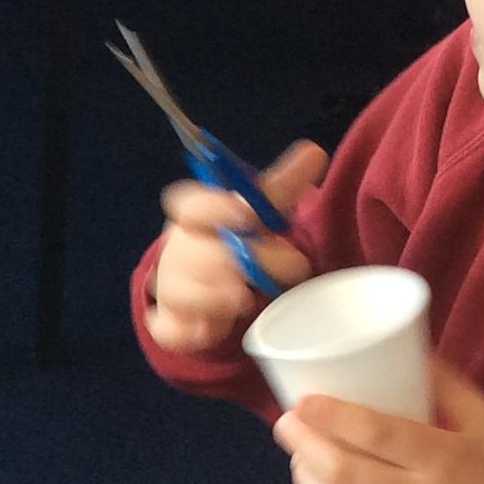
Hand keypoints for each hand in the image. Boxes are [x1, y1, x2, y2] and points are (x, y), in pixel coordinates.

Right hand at [144, 140, 327, 352]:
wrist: (206, 281)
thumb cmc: (235, 239)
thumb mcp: (259, 212)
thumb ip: (282, 186)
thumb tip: (313, 151)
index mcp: (194, 215)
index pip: (189, 203)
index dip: (212, 208)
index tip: (246, 215)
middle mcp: (178, 249)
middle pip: (193, 251)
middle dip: (231, 260)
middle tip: (271, 269)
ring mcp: (171, 287)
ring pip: (178, 291)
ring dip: (209, 297)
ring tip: (241, 300)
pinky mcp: (171, 323)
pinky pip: (170, 330)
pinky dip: (189, 332)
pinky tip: (212, 330)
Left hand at [273, 361, 483, 483]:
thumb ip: (448, 387)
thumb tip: (408, 348)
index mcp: (443, 458)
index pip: (374, 433)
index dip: (330, 416)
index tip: (302, 401)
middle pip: (343, 471)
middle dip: (303, 445)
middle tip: (286, 425)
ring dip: (306, 481)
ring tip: (300, 458)